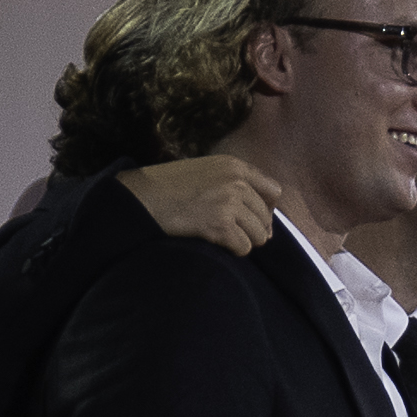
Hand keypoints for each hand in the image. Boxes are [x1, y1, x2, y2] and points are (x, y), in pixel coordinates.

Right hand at [121, 155, 281, 254]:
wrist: (142, 197)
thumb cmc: (170, 187)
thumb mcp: (206, 171)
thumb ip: (235, 184)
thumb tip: (266, 220)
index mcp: (235, 166)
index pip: (274, 190)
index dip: (267, 209)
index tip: (254, 219)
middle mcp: (237, 182)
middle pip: (266, 217)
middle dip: (254, 229)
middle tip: (233, 232)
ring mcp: (229, 202)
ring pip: (259, 235)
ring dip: (243, 241)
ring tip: (222, 237)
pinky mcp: (220, 224)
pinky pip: (244, 247)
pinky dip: (233, 251)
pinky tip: (216, 243)